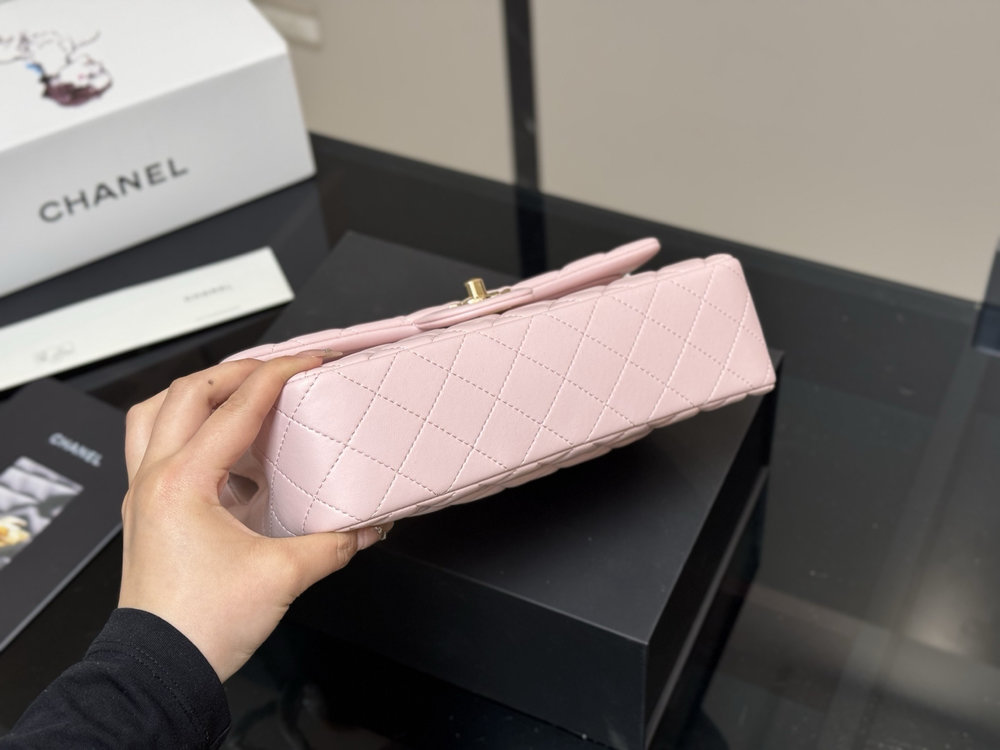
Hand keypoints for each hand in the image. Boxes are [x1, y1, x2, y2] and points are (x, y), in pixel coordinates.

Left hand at [118, 355, 385, 681]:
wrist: (159, 669)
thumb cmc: (199, 626)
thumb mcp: (283, 577)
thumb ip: (333, 544)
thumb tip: (365, 528)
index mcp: (184, 483)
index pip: (237, 408)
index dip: (278, 375)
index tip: (307, 362)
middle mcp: (155, 480)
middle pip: (185, 393)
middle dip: (235, 371)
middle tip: (275, 370)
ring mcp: (143, 495)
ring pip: (153, 415)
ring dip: (196, 395)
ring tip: (234, 394)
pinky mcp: (146, 514)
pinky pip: (154, 449)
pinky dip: (186, 433)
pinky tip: (221, 454)